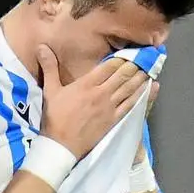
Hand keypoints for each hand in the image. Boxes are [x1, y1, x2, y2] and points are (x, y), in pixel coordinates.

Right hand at [37, 45, 148, 159]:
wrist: (61, 145)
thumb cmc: (55, 118)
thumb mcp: (50, 90)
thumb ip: (50, 67)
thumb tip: (42, 46)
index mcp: (87, 83)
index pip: (110, 65)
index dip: (123, 57)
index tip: (132, 50)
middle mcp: (102, 92)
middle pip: (124, 74)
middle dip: (136, 64)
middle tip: (147, 55)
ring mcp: (110, 107)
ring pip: (131, 88)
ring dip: (142, 76)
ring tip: (151, 67)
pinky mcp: (114, 119)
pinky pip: (132, 104)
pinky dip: (143, 94)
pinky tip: (151, 87)